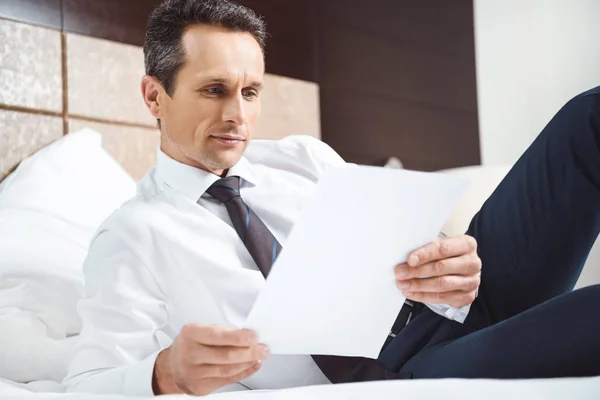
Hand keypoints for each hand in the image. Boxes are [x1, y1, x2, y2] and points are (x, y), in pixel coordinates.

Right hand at [153, 324, 268, 394]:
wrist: (172, 366)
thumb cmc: (190, 345)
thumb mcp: (200, 330)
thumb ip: (222, 332)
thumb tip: (247, 335)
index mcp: (191, 334)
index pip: (218, 336)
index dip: (238, 337)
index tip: (254, 337)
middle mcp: (191, 354)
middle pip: (226, 355)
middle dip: (249, 352)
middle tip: (262, 349)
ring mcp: (194, 372)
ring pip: (228, 369)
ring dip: (248, 363)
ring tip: (259, 356)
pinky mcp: (200, 387)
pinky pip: (227, 380)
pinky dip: (243, 373)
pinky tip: (251, 366)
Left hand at [395, 235, 480, 307]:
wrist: (461, 270)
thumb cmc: (447, 255)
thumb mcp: (440, 246)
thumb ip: (427, 249)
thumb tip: (405, 258)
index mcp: (467, 244)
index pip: (443, 248)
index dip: (425, 254)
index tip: (409, 260)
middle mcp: (472, 263)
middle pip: (442, 267)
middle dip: (417, 271)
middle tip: (400, 273)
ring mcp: (472, 281)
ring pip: (442, 285)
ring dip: (419, 286)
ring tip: (403, 285)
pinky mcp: (467, 296)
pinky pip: (442, 298)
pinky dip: (424, 296)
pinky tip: (412, 293)